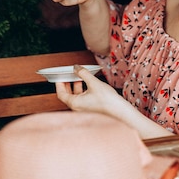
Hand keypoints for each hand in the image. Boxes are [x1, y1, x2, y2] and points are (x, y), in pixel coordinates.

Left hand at [56, 65, 172, 138]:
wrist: (119, 111)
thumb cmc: (107, 100)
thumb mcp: (94, 83)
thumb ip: (83, 74)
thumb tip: (76, 67)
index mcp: (74, 103)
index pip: (61, 94)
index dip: (59, 84)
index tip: (60, 76)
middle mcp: (77, 108)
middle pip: (67, 96)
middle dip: (68, 84)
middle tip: (69, 75)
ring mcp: (83, 110)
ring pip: (75, 97)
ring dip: (76, 87)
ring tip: (80, 77)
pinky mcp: (90, 109)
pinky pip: (82, 99)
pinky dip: (83, 91)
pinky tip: (88, 84)